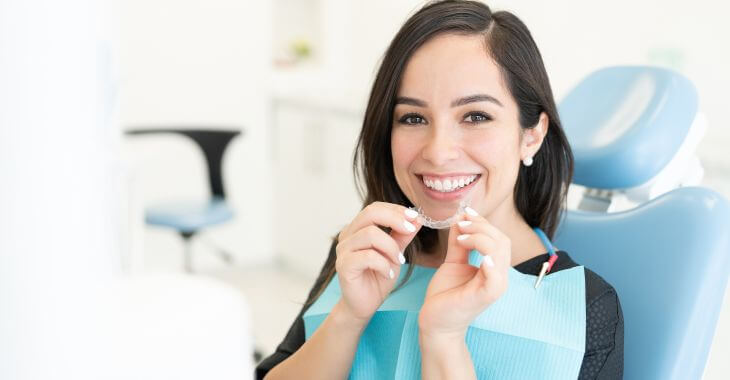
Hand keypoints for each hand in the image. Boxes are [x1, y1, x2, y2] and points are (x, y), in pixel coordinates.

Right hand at [335, 202, 421, 323]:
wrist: (365, 305)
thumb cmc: (378, 278)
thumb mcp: (395, 253)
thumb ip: (403, 236)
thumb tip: (418, 218)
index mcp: (358, 229)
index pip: (375, 208)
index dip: (396, 210)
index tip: (415, 217)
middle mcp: (347, 236)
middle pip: (370, 213)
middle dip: (395, 219)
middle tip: (411, 230)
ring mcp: (343, 250)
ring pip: (370, 234)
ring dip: (391, 247)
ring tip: (398, 261)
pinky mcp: (344, 266)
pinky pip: (367, 256)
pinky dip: (383, 264)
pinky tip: (389, 274)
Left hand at [418, 208, 510, 337]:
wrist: (436, 321)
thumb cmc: (446, 294)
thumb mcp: (453, 262)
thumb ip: (459, 243)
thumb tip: (461, 219)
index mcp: (494, 267)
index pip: (498, 238)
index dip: (483, 222)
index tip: (465, 213)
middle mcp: (499, 276)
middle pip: (502, 241)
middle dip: (481, 227)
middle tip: (461, 224)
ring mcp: (495, 286)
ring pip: (500, 252)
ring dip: (480, 238)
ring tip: (462, 237)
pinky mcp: (485, 296)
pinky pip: (495, 278)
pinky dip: (490, 264)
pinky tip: (480, 257)